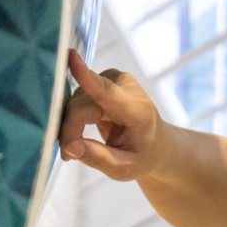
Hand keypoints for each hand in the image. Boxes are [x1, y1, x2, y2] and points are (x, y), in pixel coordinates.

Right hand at [58, 50, 165, 178]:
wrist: (158, 144)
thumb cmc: (143, 156)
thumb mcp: (125, 169)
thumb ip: (98, 158)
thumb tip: (70, 147)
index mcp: (138, 111)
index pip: (107, 92)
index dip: (86, 76)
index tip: (71, 58)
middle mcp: (126, 87)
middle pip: (82, 104)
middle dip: (69, 130)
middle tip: (68, 156)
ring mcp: (114, 79)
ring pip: (76, 101)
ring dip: (71, 125)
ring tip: (76, 149)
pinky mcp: (104, 79)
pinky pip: (78, 97)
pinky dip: (73, 117)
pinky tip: (77, 134)